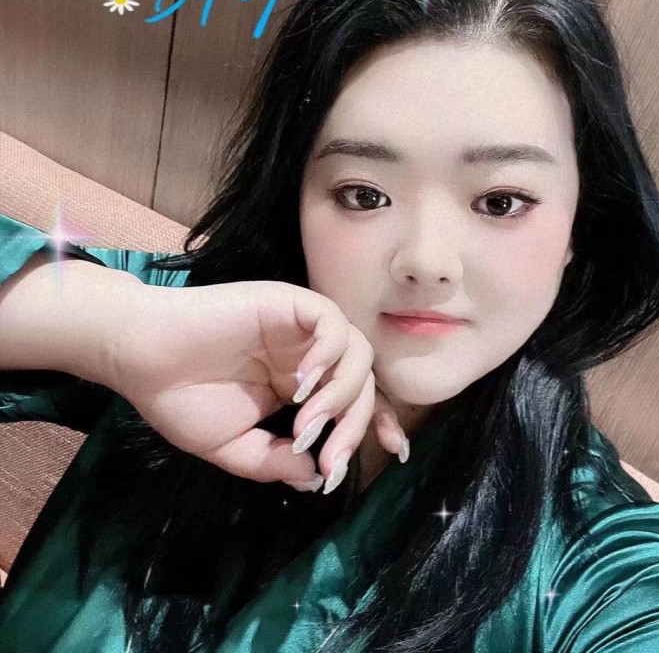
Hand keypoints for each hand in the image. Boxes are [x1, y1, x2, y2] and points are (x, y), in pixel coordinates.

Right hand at [104, 280, 407, 492]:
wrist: (140, 356)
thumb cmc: (179, 398)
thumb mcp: (232, 446)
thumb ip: (275, 462)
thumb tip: (316, 478)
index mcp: (298, 387)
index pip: (355, 400)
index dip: (379, 424)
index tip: (395, 453)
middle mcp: (307, 356)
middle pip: (362, 384)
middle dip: (355, 427)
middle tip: (332, 460)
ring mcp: (299, 328)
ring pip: (356, 353)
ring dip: (341, 395)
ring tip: (305, 424)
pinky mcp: (288, 302)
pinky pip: (331, 322)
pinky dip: (327, 354)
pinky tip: (299, 383)